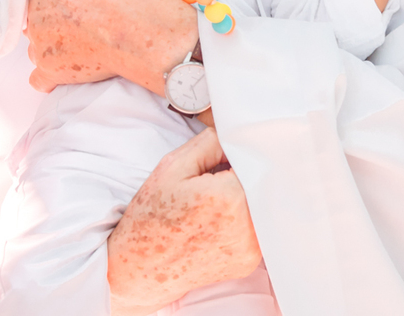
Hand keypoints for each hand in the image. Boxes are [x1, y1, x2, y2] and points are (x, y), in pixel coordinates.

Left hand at [26, 0, 196, 94]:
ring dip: (55, 40)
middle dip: (56, 12)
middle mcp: (33, 15)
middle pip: (38, 13)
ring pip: (39, 42)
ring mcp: (41, 46)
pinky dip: (54, 72)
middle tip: (85, 11)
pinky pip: (41, 77)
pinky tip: (70, 63)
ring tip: (85, 36)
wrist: (144, 29)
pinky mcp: (53, 71)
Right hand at [108, 128, 260, 314]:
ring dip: (247, 197)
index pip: (252, 161)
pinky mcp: (248, 262)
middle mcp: (246, 226)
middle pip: (262, 183)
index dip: (236, 157)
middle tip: (218, 180)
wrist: (140, 267)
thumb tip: (236, 136)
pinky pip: (258, 229)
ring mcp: (250, 248)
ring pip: (263, 206)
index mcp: (228, 197)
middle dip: (244, 176)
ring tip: (216, 203)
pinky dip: (244, 219)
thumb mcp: (173, 166)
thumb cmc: (152, 216)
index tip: (221, 162)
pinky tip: (218, 221)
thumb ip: (211, 142)